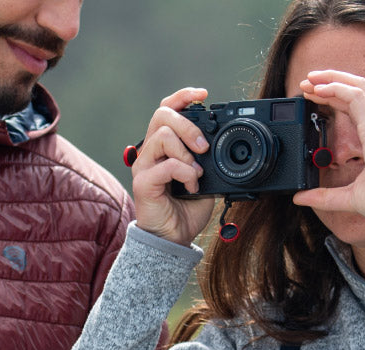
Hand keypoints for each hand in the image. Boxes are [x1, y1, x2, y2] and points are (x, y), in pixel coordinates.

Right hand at [131, 86, 217, 246]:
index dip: (183, 97)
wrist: (175, 238)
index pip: (167, 109)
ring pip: (163, 136)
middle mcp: (151, 152)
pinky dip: (185, 173)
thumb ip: (207, 159)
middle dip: (189, 126)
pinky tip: (192, 186)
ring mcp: (144, 166)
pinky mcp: (143, 182)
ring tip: (197, 174)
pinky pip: (166, 165)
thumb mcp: (205, 179)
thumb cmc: (186, 211)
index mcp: (164, 147)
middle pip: (162, 115)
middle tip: (204, 147)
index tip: (203, 95)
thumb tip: (221, 142)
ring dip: (188, 153)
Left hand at [292, 70, 364, 229]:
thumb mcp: (347, 197)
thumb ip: (323, 196)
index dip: (334, 95)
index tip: (314, 96)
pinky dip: (337, 88)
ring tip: (309, 80)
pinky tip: (320, 89)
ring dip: (331, 78)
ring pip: (356, 86)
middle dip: (330, 80)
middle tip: (306, 82)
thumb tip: (300, 198)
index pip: (354, 105)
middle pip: (355, 88)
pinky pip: (356, 96)